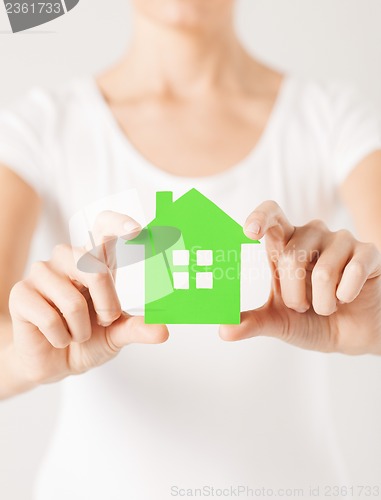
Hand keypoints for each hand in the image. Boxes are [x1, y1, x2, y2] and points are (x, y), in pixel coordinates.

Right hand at [9, 211, 168, 384]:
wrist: (56, 362)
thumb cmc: (88, 338)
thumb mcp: (117, 334)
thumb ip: (137, 328)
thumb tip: (163, 331)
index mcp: (94, 260)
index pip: (103, 228)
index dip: (118, 224)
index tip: (137, 229)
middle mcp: (68, 259)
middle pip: (95, 269)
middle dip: (107, 304)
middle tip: (104, 320)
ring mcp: (42, 272)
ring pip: (72, 300)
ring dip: (81, 329)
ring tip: (75, 332)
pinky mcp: (21, 292)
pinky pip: (49, 317)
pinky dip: (61, 337)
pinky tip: (57, 337)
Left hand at [220, 201, 380, 354]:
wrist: (353, 335)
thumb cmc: (312, 320)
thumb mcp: (279, 322)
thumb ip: (252, 323)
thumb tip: (223, 330)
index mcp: (286, 244)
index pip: (272, 215)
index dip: (260, 217)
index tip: (249, 232)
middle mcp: (312, 234)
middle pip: (291, 257)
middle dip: (294, 295)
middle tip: (303, 306)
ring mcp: (341, 240)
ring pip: (323, 271)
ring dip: (323, 303)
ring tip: (328, 305)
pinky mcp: (368, 251)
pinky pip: (354, 271)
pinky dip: (347, 296)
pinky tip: (349, 297)